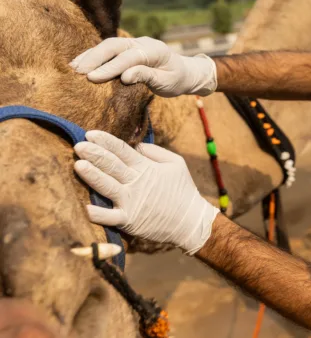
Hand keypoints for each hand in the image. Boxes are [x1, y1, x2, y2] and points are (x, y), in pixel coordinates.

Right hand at [69, 37, 216, 96]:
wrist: (184, 72)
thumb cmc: (176, 80)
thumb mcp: (166, 82)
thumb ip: (147, 77)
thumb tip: (125, 76)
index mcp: (155, 50)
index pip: (129, 57)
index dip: (111, 67)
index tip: (93, 78)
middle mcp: (143, 42)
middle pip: (115, 45)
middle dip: (95, 57)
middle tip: (78, 71)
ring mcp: (134, 43)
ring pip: (109, 45)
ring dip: (90, 55)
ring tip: (73, 68)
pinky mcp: (128, 48)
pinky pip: (109, 49)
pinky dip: (94, 55)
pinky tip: (79, 63)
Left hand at [73, 130, 218, 253]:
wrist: (190, 221)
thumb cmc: (183, 190)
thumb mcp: (176, 163)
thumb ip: (155, 152)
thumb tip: (135, 145)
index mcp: (146, 167)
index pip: (122, 150)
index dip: (105, 140)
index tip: (90, 133)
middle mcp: (136, 183)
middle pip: (111, 165)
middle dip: (94, 154)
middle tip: (78, 145)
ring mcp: (131, 202)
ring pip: (107, 186)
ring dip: (92, 175)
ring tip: (78, 165)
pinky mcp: (130, 220)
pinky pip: (111, 217)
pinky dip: (98, 214)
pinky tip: (85, 207)